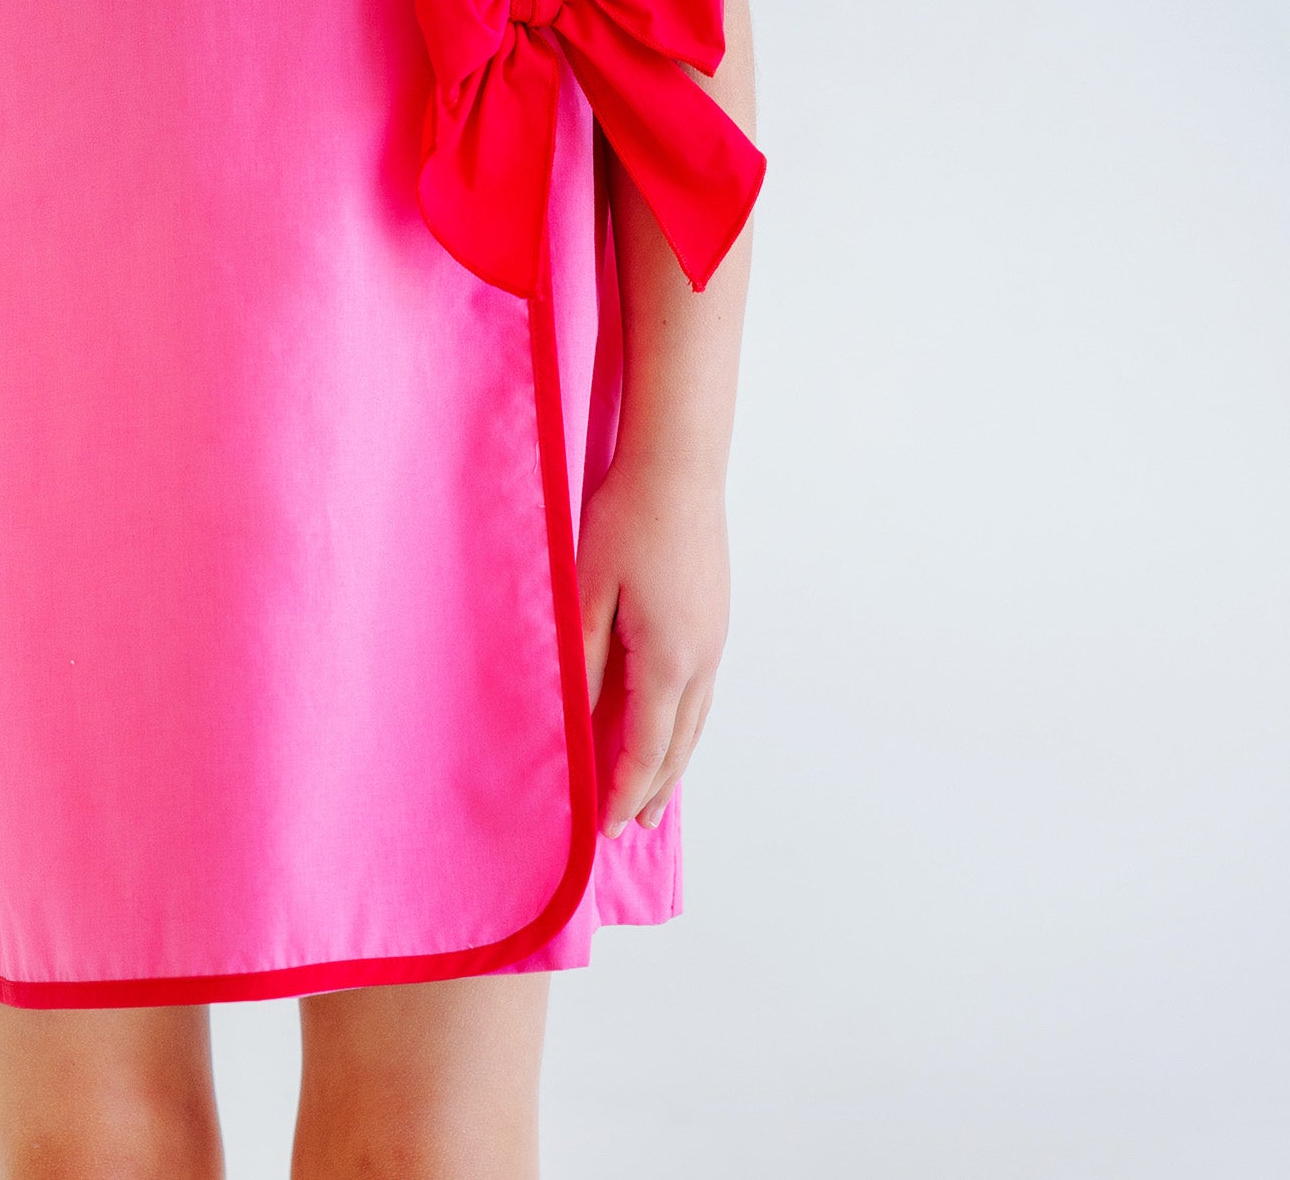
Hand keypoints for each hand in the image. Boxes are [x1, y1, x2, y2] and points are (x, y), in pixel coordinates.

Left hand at [577, 460, 728, 836]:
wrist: (679, 465)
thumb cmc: (627, 520)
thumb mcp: (588, 592)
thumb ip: (583, 663)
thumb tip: (578, 722)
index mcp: (669, 660)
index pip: (646, 748)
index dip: (622, 791)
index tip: (606, 829)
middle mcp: (702, 658)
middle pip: (679, 745)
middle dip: (651, 788)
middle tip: (631, 828)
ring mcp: (715, 637)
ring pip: (696, 720)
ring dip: (674, 762)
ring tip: (656, 795)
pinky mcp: (716, 616)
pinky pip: (702, 691)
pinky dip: (685, 725)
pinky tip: (673, 724)